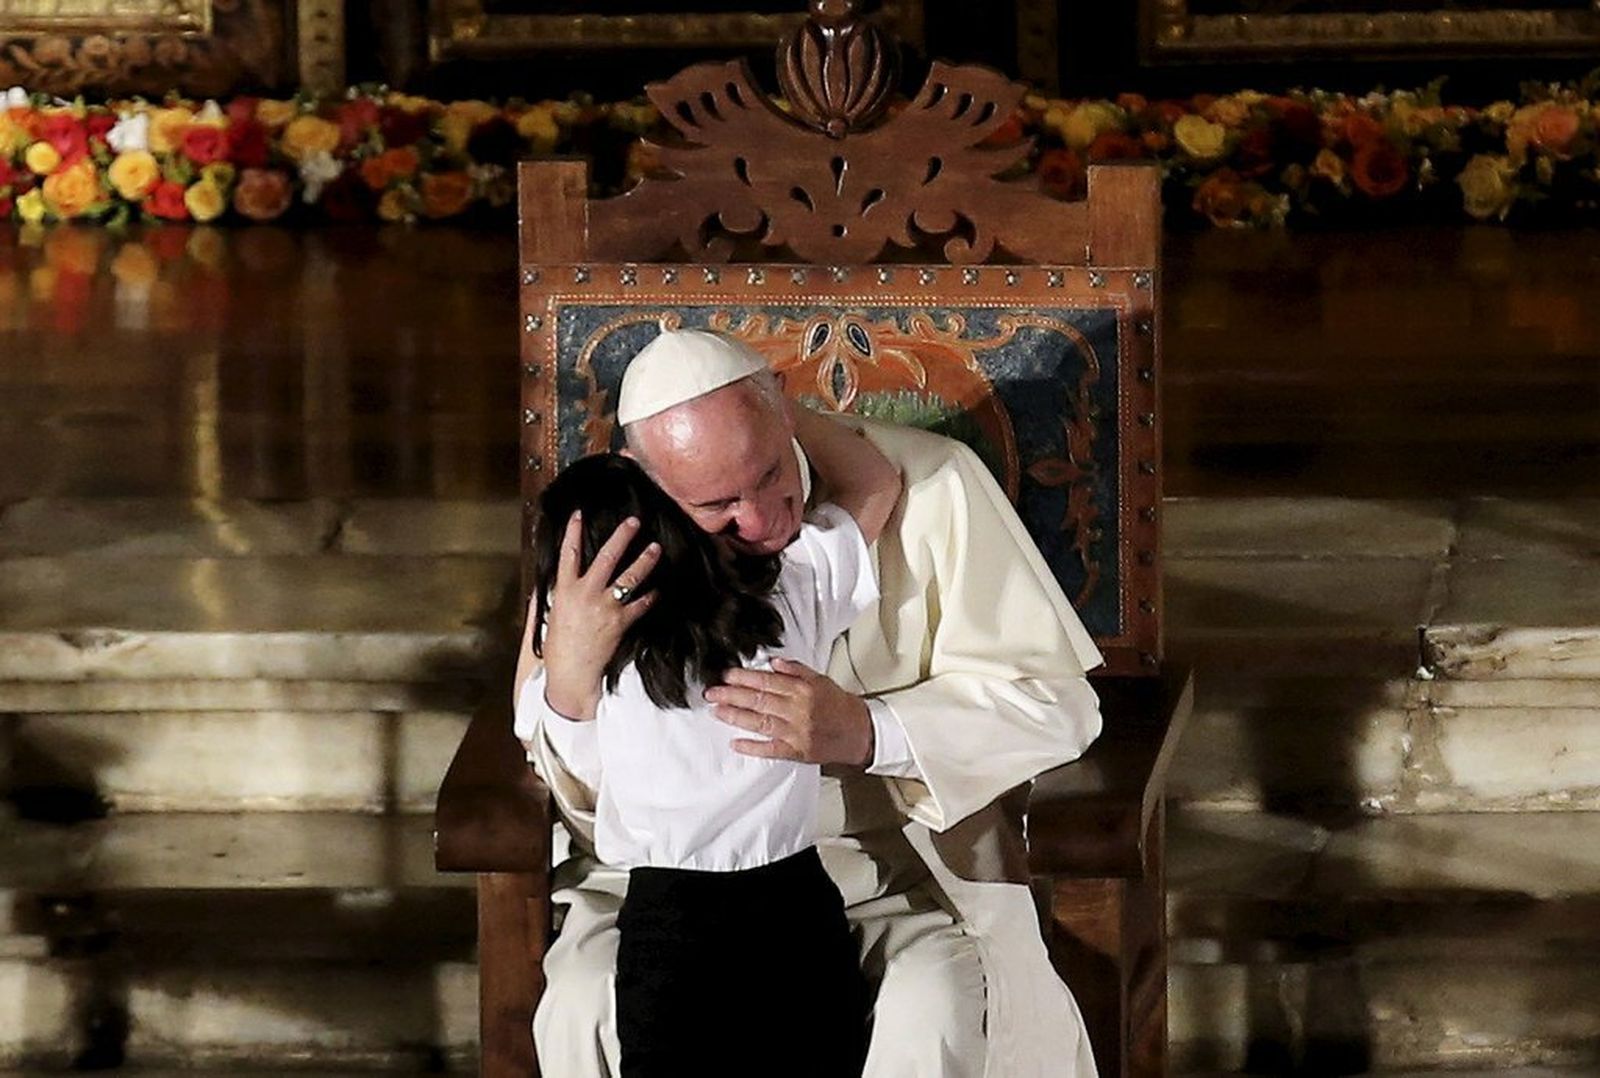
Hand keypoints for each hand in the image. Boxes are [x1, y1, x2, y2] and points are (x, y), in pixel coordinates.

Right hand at [541, 511, 660, 720]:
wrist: (571, 674)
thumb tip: (543, 586)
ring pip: (629, 577)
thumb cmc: (558, 648)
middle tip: (634, 522)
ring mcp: (605, 607)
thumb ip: (550, 597)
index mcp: (564, 590)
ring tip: (655, 548)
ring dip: (645, 561)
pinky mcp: (620, 622)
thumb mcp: (549, 617)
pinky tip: (658, 590)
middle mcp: (585, 593)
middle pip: (606, 557)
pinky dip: (650, 597)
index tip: (579, 514)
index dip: (573, 531)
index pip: (569, 553)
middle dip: (622, 536)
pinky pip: (640, 604)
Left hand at [705, 659, 873, 766]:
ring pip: (761, 723)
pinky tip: (736, 743)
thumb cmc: (839, 705)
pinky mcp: (798, 752)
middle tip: (712, 692)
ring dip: (736, 717)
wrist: (861, 733)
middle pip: (759, 701)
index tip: (726, 675)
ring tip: (717, 711)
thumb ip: (796, 670)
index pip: (767, 681)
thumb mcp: (820, 680)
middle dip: (732, 695)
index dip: (744, 678)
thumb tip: (772, 662)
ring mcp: (797, 733)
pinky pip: (771, 750)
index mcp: (803, 690)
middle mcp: (799, 710)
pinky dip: (753, 747)